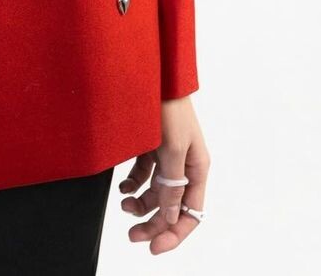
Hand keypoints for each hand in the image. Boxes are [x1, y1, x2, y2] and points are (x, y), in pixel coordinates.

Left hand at [117, 97, 209, 253]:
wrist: (154, 74)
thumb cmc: (168, 106)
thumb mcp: (171, 149)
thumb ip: (172, 184)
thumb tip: (172, 216)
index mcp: (197, 168)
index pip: (190, 212)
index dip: (174, 233)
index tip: (154, 247)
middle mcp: (184, 165)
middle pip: (171, 206)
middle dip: (153, 222)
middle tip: (131, 234)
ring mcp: (167, 155)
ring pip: (156, 191)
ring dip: (141, 203)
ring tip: (124, 205)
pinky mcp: (151, 145)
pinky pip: (144, 173)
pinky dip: (133, 183)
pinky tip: (123, 187)